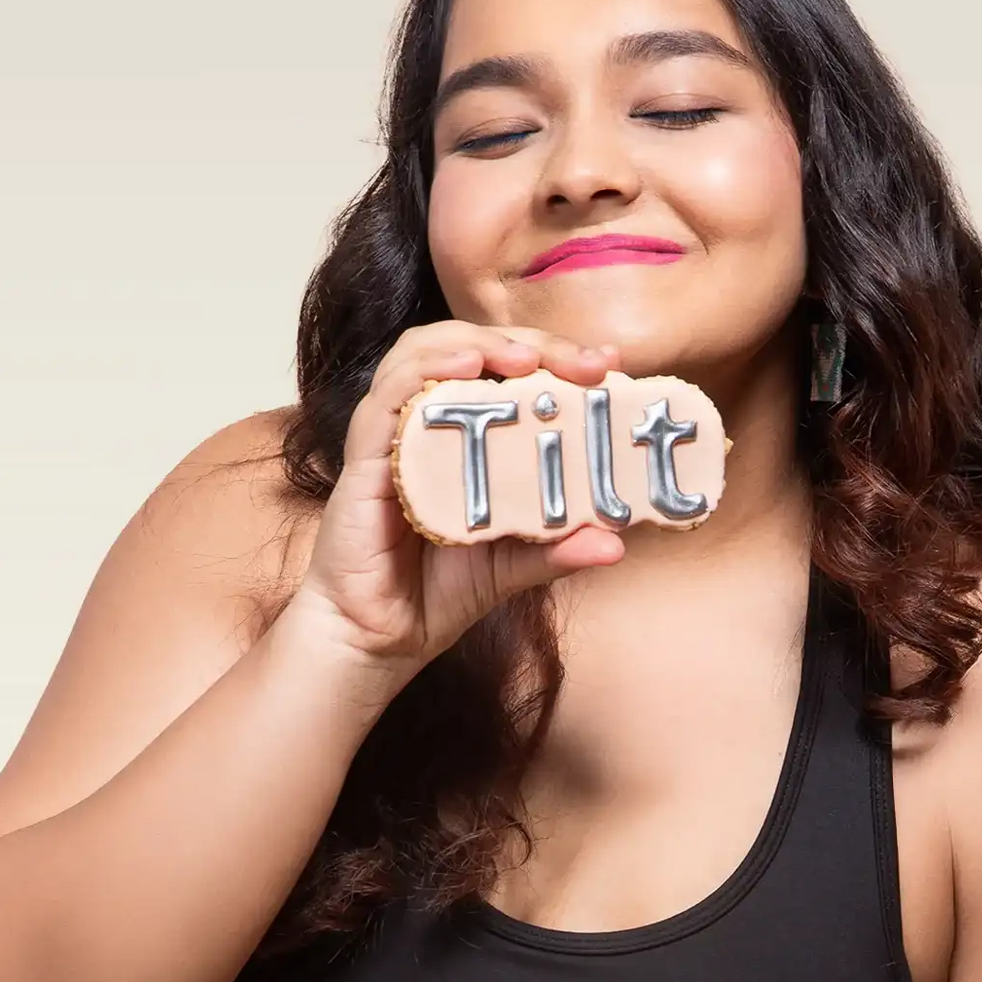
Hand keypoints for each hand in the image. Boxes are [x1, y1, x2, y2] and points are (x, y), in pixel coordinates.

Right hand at [288, 320, 627, 694]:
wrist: (379, 640)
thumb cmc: (436, 594)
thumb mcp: (513, 567)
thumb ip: (559, 549)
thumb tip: (617, 542)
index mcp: (464, 437)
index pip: (505, 372)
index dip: (554, 357)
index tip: (605, 365)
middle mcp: (426, 425)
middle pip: (470, 348)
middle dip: (530, 342)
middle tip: (582, 361)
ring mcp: (392, 437)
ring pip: (421, 354)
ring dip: (475, 343)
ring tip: (523, 358)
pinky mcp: (363, 459)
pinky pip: (385, 398)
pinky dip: (423, 371)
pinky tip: (463, 368)